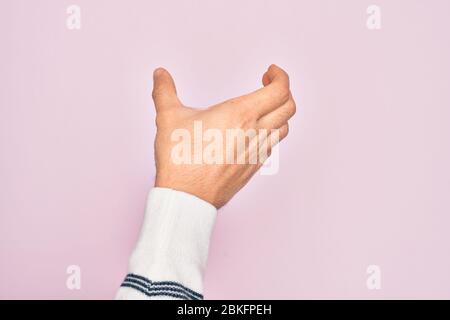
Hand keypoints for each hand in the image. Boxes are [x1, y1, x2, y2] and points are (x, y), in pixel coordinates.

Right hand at [152, 65, 295, 207]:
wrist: (186, 197)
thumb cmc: (180, 159)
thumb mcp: (168, 118)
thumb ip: (164, 91)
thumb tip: (160, 74)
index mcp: (241, 114)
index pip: (280, 90)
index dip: (281, 76)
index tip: (270, 71)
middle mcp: (255, 132)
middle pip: (289, 107)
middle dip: (283, 90)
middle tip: (267, 84)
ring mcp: (257, 152)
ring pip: (284, 127)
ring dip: (279, 112)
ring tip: (263, 106)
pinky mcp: (253, 167)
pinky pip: (273, 145)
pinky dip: (272, 131)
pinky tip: (255, 130)